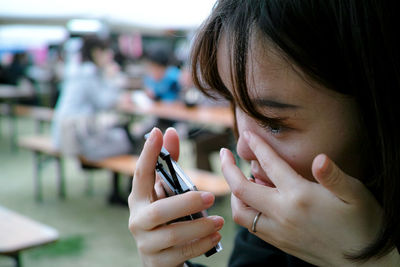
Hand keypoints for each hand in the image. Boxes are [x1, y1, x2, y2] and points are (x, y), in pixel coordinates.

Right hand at [128, 127, 223, 266]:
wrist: (160, 258)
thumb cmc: (167, 217)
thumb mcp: (167, 192)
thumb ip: (169, 164)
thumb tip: (170, 132)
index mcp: (138, 200)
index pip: (140, 174)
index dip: (148, 154)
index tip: (157, 132)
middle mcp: (137, 220)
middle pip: (159, 211)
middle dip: (187, 202)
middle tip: (212, 197)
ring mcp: (146, 243)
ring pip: (173, 235)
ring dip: (200, 226)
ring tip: (219, 222)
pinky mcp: (157, 262)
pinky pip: (182, 253)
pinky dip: (201, 244)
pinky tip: (215, 237)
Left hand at [220, 130, 384, 265]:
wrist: (365, 262)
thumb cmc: (363, 224)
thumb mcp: (356, 194)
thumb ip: (334, 176)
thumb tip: (319, 158)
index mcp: (300, 196)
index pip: (270, 164)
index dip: (257, 146)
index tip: (248, 134)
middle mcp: (283, 214)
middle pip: (241, 188)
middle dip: (227, 168)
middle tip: (223, 153)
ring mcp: (278, 231)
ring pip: (240, 212)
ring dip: (233, 193)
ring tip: (237, 179)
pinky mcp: (279, 243)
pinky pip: (251, 226)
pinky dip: (244, 210)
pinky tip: (252, 201)